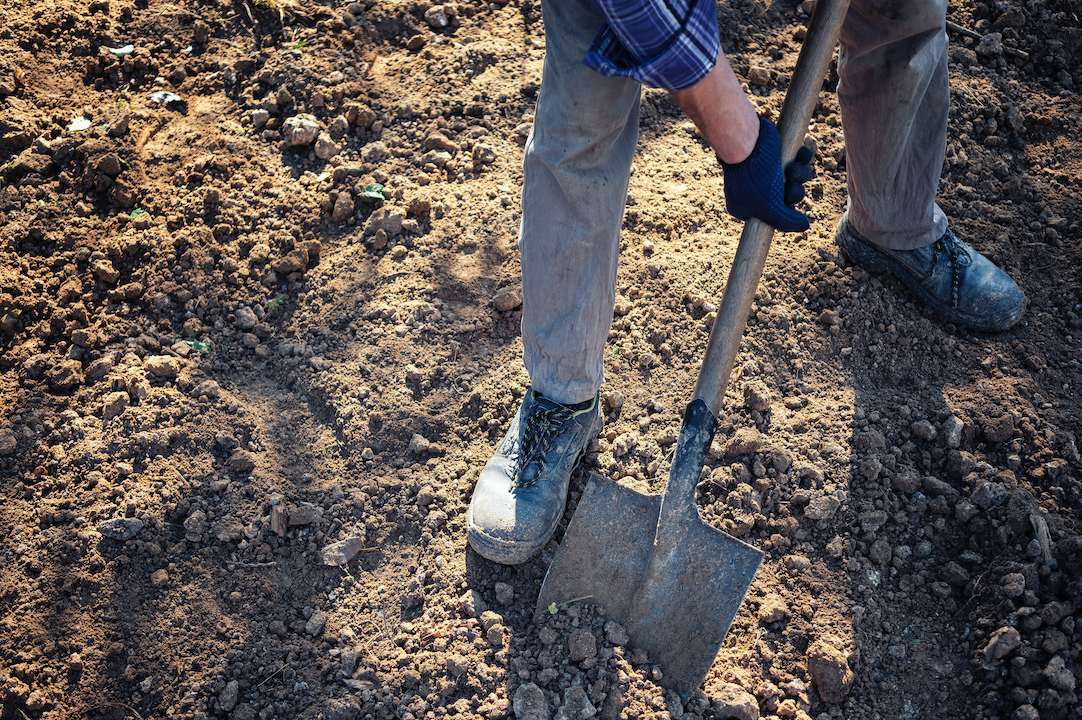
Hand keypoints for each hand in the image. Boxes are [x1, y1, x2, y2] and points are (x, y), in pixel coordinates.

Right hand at [720, 116, 812, 232]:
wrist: (747, 142)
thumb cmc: (755, 178)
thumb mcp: (771, 209)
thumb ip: (787, 222)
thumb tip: (805, 226)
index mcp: (745, 207)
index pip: (771, 218)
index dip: (784, 213)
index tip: (786, 206)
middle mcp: (754, 190)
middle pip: (786, 199)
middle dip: (794, 193)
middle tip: (790, 188)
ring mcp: (765, 171)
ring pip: (794, 179)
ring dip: (800, 174)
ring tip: (793, 167)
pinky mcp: (775, 152)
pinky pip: (797, 158)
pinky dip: (803, 157)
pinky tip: (801, 153)